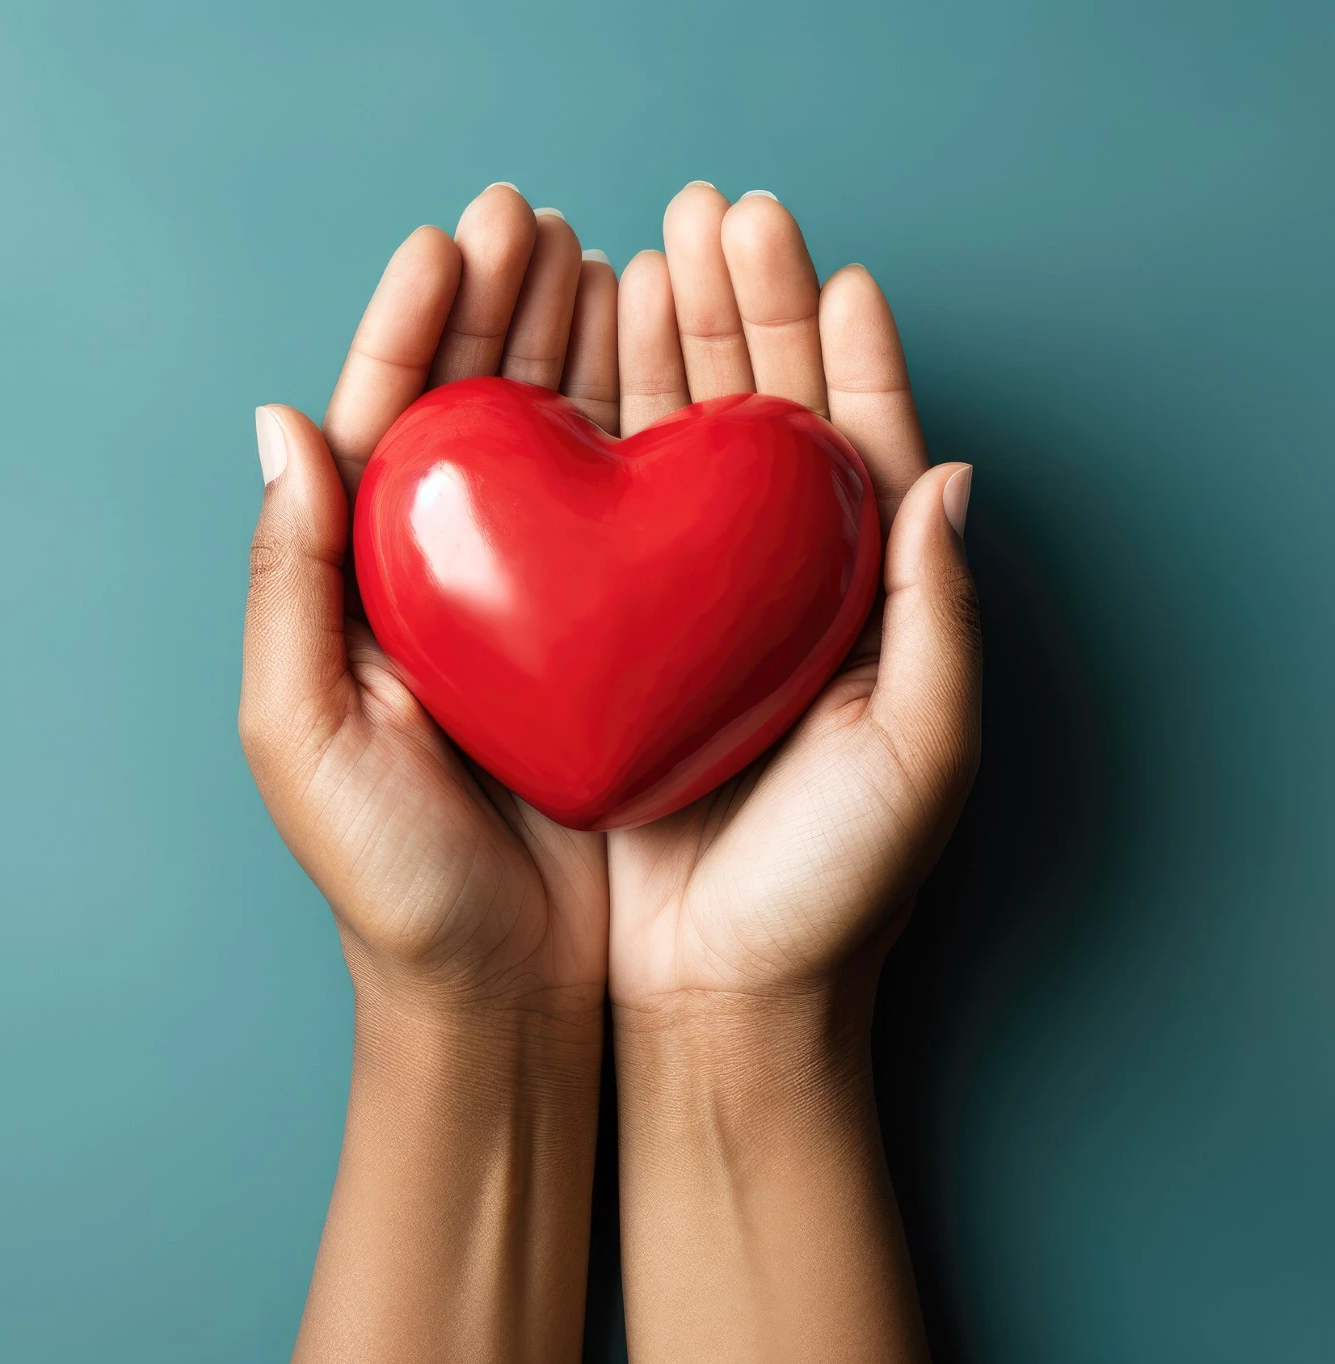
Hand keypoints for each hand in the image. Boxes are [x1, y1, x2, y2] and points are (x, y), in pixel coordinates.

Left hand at [243, 183, 620, 1363]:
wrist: (498, 996)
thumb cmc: (387, 881)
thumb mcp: (303, 732)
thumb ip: (286, 578)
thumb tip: (278, 424)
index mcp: (352, 592)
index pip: (378, 425)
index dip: (410, 328)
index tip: (450, 240)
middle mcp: (439, 583)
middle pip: (466, 412)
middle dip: (497, 307)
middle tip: (536, 216)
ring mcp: (527, 609)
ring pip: (545, 444)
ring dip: (567, 345)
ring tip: (602, 254)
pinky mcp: (608, 645)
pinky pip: (620, 513)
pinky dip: (635, 431)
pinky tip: (659, 366)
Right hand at [604, 184, 979, 1014]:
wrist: (707, 999)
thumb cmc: (827, 892)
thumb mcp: (918, 751)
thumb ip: (934, 610)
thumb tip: (949, 475)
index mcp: (850, 600)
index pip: (848, 437)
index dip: (835, 343)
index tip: (812, 258)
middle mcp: (753, 587)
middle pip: (750, 411)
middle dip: (732, 304)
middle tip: (703, 214)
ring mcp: (663, 607)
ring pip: (662, 442)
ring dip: (654, 340)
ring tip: (630, 249)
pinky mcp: (581, 638)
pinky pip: (581, 512)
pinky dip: (577, 428)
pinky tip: (564, 361)